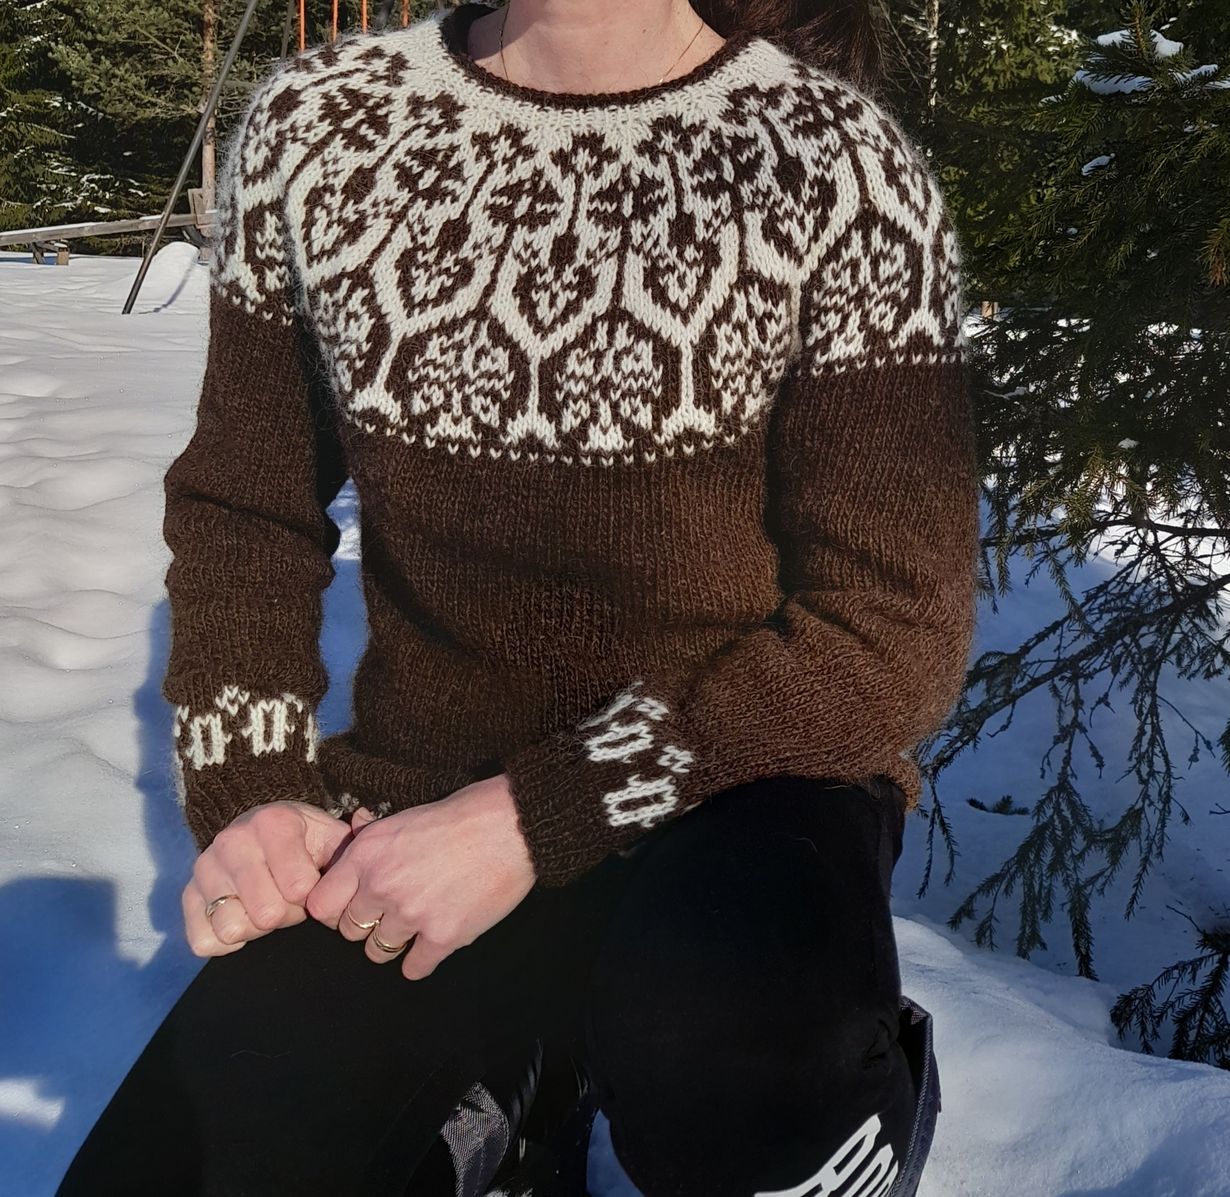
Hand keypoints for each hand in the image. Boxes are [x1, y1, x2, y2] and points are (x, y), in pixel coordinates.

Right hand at [182, 800, 353, 956]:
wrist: (258, 829)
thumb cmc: (302, 840)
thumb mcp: (329, 834)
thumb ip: (351, 839)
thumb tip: (362, 819)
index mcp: (272, 823)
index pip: (299, 889)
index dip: (312, 897)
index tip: (310, 884)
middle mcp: (232, 841)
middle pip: (267, 915)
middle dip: (286, 915)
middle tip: (287, 899)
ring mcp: (205, 868)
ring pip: (234, 929)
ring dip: (255, 928)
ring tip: (264, 905)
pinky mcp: (187, 895)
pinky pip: (204, 942)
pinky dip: (227, 941)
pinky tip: (242, 917)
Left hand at [305, 774, 536, 979]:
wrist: (509, 826)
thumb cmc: (458, 817)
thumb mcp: (402, 818)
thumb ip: (370, 836)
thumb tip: (353, 826)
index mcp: (366, 855)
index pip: (319, 905)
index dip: (333, 910)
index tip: (351, 907)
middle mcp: (381, 886)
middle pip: (349, 932)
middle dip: (366, 925)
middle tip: (390, 914)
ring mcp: (411, 914)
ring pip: (378, 952)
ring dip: (394, 943)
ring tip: (414, 925)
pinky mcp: (443, 936)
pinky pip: (413, 969)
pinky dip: (421, 961)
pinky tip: (432, 943)